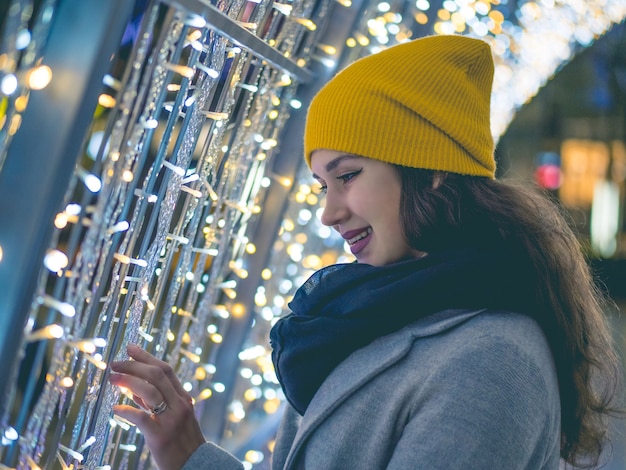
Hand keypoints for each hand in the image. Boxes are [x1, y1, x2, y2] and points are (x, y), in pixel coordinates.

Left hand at [109, 344, 205, 469]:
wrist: (195, 466)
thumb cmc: (182, 442)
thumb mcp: (175, 417)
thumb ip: (157, 403)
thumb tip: (133, 389)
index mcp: (183, 398)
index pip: (165, 370)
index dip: (147, 357)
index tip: (130, 348)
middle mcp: (180, 405)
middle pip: (156, 375)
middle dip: (133, 365)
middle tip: (114, 363)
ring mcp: (171, 419)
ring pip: (149, 391)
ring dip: (128, 381)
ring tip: (111, 378)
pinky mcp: (161, 436)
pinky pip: (141, 418)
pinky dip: (126, 410)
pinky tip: (115, 408)